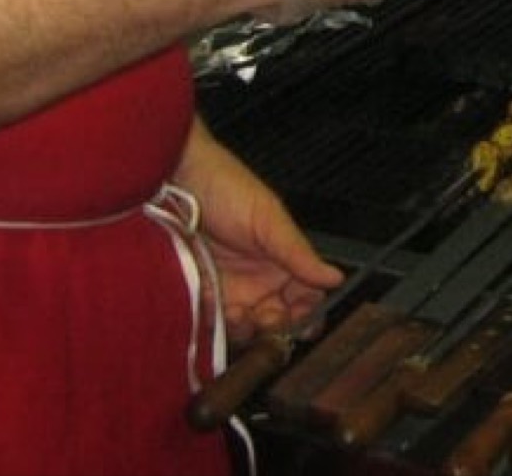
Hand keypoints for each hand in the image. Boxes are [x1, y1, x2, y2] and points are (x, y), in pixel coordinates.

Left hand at [177, 121, 341, 342]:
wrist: (176, 180)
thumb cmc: (227, 188)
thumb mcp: (267, 218)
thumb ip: (299, 253)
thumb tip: (335, 278)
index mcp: (283, 261)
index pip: (306, 300)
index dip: (309, 316)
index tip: (303, 321)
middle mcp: (260, 280)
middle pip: (278, 322)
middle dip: (276, 329)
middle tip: (267, 317)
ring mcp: (230, 290)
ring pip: (247, 330)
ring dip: (247, 330)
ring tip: (238, 312)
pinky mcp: (202, 295)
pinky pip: (213, 323)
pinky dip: (217, 324)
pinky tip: (217, 306)